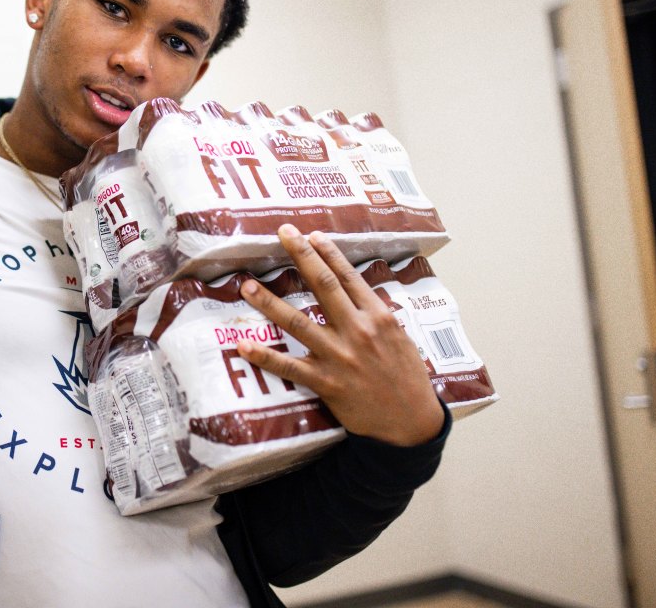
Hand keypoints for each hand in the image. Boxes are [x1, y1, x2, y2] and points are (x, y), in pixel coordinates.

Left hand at [236, 224, 443, 446]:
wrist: (412, 423)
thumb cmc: (407, 378)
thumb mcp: (400, 337)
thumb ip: (376, 314)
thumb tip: (357, 292)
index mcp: (379, 316)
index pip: (349, 276)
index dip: (328, 252)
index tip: (311, 234)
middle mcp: (358, 331)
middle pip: (324, 286)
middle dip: (301, 256)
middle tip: (282, 233)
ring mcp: (340, 356)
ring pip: (298, 322)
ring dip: (269, 303)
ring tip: (247, 286)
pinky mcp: (326, 382)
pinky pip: (289, 367)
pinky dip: (265, 356)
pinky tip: (243, 345)